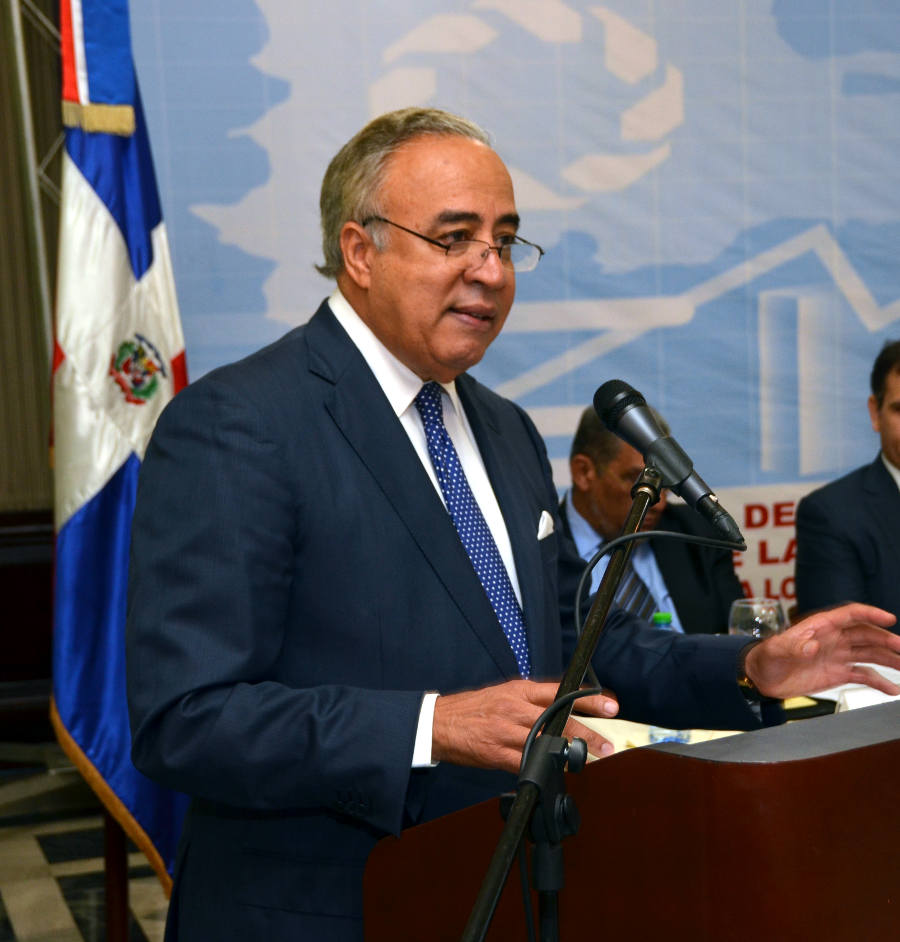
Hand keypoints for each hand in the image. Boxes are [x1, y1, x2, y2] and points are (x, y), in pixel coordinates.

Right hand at [431, 679, 619, 772]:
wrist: (440, 723)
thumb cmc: (474, 708)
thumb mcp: (504, 693)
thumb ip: (531, 700)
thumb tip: (562, 708)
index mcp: (518, 691)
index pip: (560, 692)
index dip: (587, 700)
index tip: (610, 706)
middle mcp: (515, 709)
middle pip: (558, 719)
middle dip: (586, 732)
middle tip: (607, 743)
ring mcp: (506, 732)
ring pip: (546, 742)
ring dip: (569, 753)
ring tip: (588, 760)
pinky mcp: (497, 754)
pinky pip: (526, 763)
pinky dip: (542, 768)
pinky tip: (556, 772)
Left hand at [744, 603, 899, 699]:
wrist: (762, 678)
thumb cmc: (766, 658)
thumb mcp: (776, 650)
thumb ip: (793, 647)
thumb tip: (811, 646)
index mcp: (820, 626)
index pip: (850, 615)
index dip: (870, 614)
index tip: (889, 619)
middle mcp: (833, 639)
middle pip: (866, 635)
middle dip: (887, 640)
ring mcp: (837, 656)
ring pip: (870, 654)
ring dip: (889, 659)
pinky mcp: (837, 673)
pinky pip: (863, 675)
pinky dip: (879, 681)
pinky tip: (892, 689)